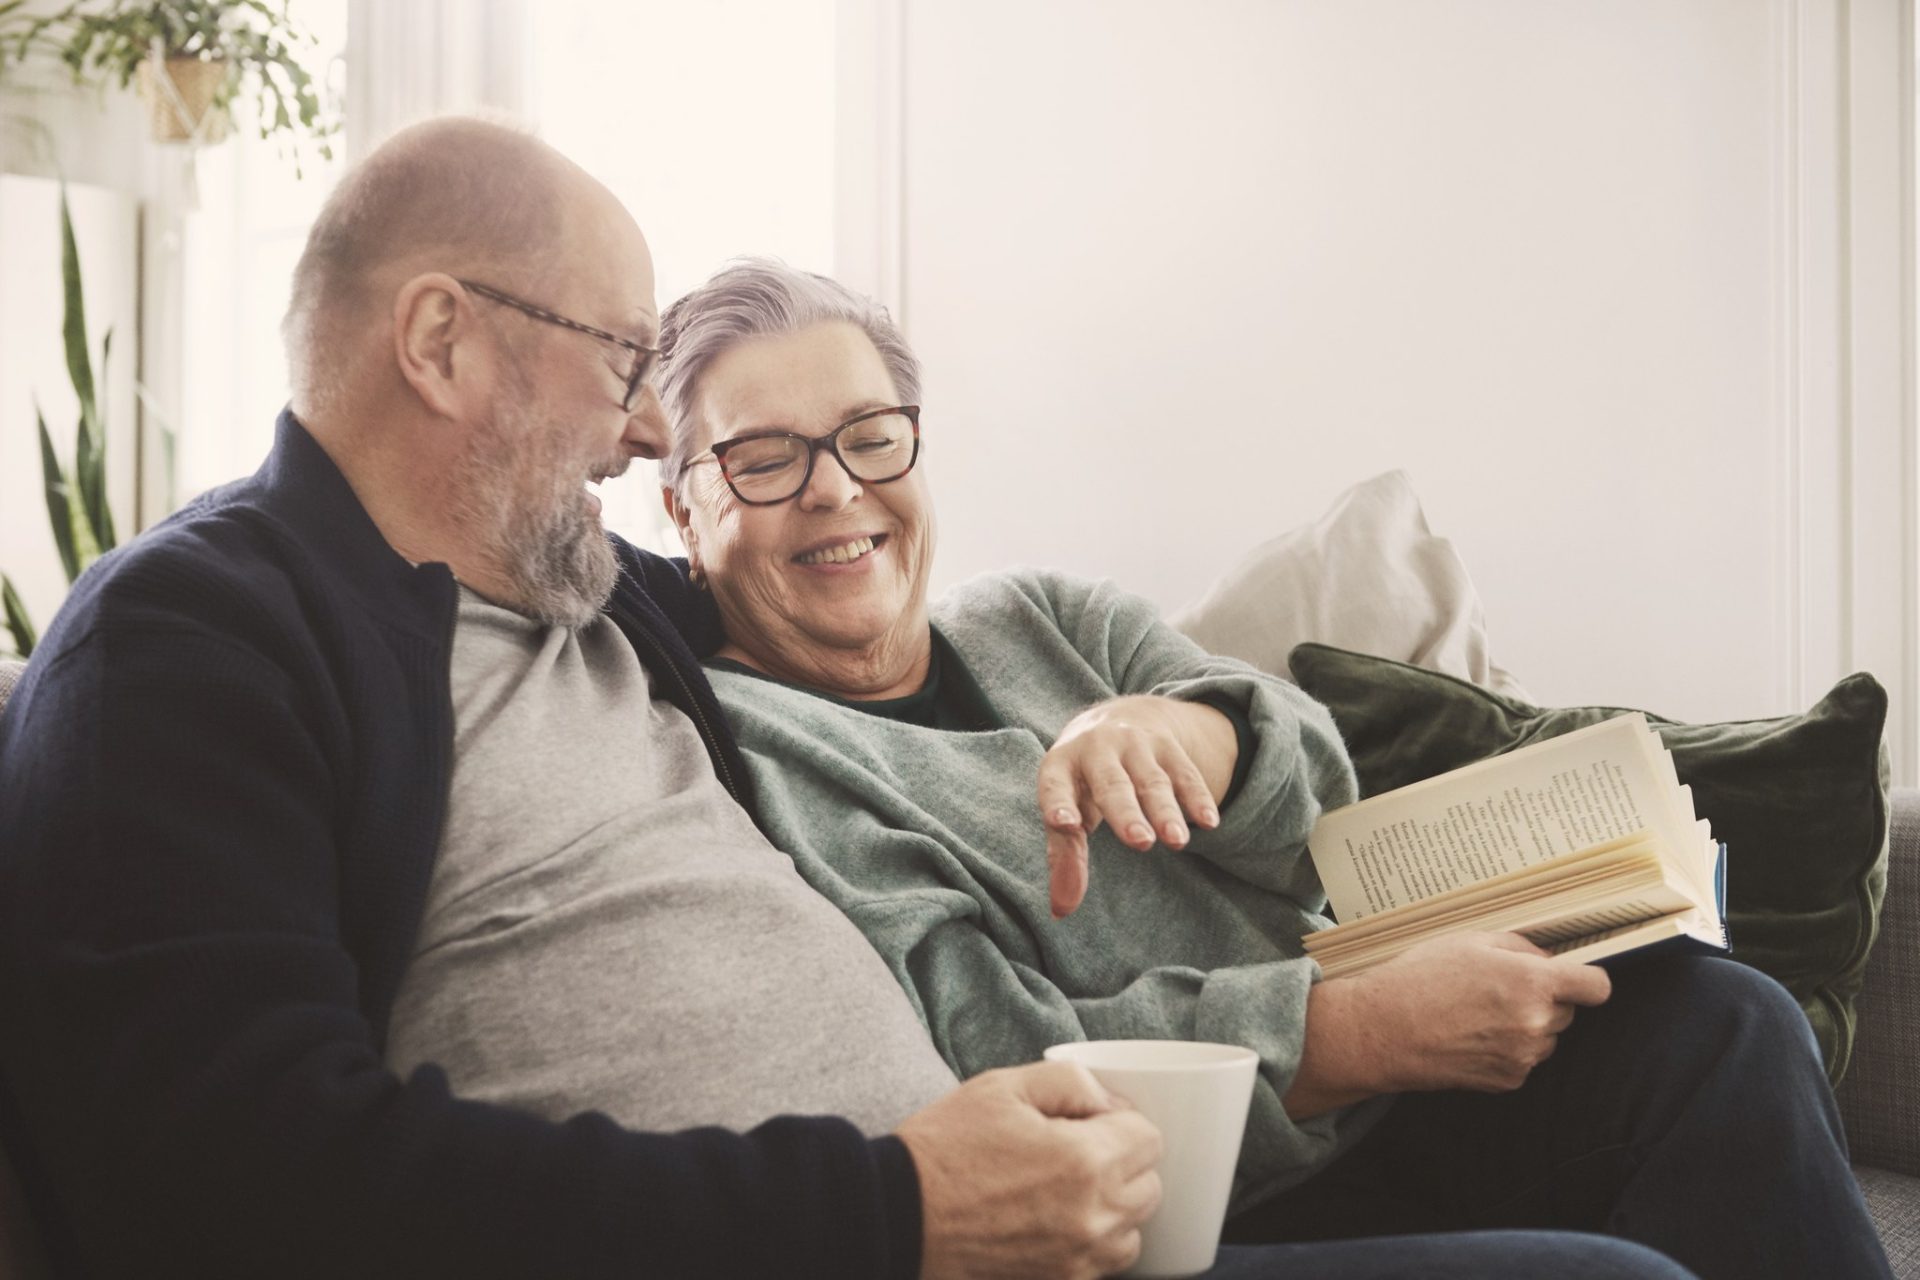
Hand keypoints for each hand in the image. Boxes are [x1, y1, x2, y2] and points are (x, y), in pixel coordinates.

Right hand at [896, 1062, 1163, 1279]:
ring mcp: (1076, 1259)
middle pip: (1149, 1187)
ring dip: (1113, 1208)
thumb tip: (1108, 1101)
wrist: (897, 1214)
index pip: (1149, 1138)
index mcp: (1085, 1161)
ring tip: (1067, 1189)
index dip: (1120, 1119)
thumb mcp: (1003, 1086)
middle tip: (1076, 1149)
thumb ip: (1069, 1082)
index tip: (1088, 1119)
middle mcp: (1092, 1216)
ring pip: (1131, 1232)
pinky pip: (1101, 1265)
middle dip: (1123, 1162)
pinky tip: (1053, 1221)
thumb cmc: (944, 1148)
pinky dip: (1090, 1243)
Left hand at [1038, 696, 1235, 917]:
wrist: (1121, 715)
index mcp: (1061, 764)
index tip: (1065, 824)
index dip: (1058, 802)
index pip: (1054, 784)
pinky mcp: (1169, 747)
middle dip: (1126, 812)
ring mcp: (1136, 744)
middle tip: (1139, 842)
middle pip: (1112, 783)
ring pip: (1153, 781)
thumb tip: (1060, 911)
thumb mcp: (1068, 806)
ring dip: (1167, 810)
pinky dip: (1198, 797)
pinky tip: (1209, 822)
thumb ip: (1064, 856)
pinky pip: (1186, 773)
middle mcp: (1097, 748)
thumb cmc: (1084, 778)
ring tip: (1176, 841)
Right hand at [1293, 932, 1612, 1103]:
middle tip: (1500, 990)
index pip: (1597, 987)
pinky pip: (1523, 1060)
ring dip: (1526, 1026)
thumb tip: (1548, 959)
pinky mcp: (1508, 1080)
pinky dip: (1506, 1049)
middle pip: (1566, 1012)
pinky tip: (1472, 1036)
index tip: (1576, 979)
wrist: (1382, 1030)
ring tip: (1479, 1014)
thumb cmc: (1420, 979)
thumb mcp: (1470, 941)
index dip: (1587, 980)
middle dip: (1543, 1000)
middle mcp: (1536, 1024)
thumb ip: (1520, 948)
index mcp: (1533, 983)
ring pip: (1545, 1038)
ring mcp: (1523, 1057)